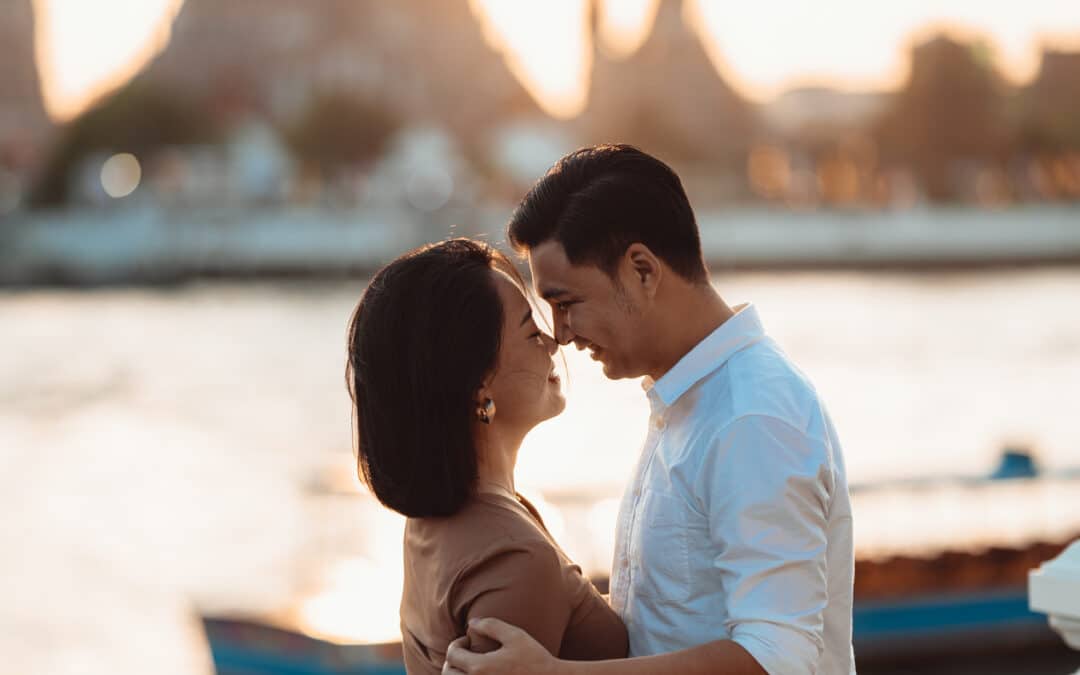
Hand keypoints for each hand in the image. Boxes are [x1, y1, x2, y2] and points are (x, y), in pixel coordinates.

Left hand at [442, 618, 560, 674]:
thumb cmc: (534, 658)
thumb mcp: (514, 635)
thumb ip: (491, 626)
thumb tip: (471, 623)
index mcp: (480, 668)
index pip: (452, 655)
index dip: (456, 644)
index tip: (467, 640)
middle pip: (448, 674)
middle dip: (452, 661)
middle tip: (464, 653)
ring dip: (456, 674)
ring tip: (470, 665)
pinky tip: (479, 674)